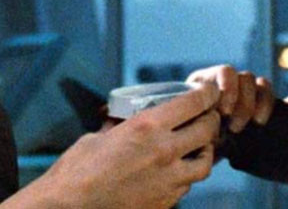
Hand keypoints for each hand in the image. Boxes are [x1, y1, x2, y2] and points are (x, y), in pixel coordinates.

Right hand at [7, 82, 220, 208]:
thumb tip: (123, 119)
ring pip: (205, 162)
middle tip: (208, 115)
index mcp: (146, 127)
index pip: (193, 103)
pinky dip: (187, 175)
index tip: (210, 90)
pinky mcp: (165, 203)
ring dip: (206, 150)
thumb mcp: (98, 136)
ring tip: (198, 146)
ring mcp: (168, 181)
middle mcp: (164, 152)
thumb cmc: (76, 170)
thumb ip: (120, 126)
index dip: (207, 93)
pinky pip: (187, 185)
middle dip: (211, 119)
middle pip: (207, 130)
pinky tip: (175, 171)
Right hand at [186, 65, 287, 133]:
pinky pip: (221, 72)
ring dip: (237, 97)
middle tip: (240, 126)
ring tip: (227, 118)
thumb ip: (281, 112)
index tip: (261, 122)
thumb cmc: (223, 142)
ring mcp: (218, 80)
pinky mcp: (201, 79)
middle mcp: (236, 84)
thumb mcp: (254, 133)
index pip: (265, 87)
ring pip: (239, 75)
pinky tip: (218, 108)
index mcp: (249, 94)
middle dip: (250, 103)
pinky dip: (225, 88)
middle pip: (253, 80)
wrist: (189, 148)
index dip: (267, 101)